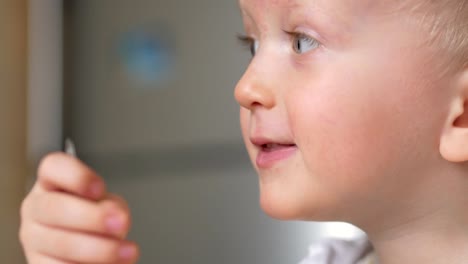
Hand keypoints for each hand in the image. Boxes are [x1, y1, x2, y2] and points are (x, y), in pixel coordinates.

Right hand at [19, 152, 139, 262]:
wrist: (87, 249)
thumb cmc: (96, 218)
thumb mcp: (108, 203)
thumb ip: (111, 206)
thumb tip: (117, 219)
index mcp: (51, 182)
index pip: (53, 167)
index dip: (77, 176)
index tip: (100, 188)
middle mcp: (36, 208)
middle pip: (54, 208)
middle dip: (92, 217)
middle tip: (121, 223)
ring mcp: (33, 239)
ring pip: (60, 244)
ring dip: (99, 249)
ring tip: (127, 251)